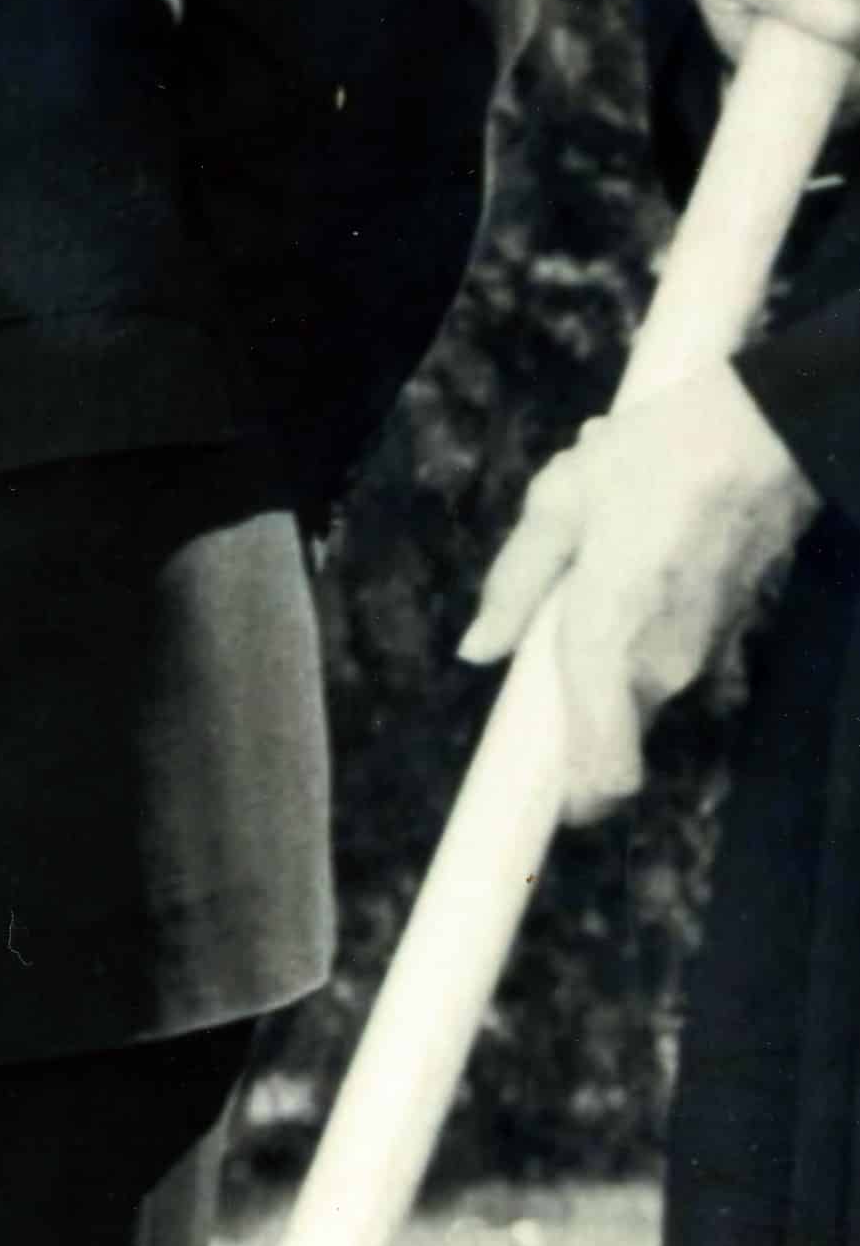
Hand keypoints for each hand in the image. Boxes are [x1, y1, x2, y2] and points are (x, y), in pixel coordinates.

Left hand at [460, 366, 816, 816]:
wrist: (768, 429)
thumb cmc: (655, 458)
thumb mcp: (558, 504)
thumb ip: (513, 586)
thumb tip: (477, 651)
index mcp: (604, 639)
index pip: (602, 770)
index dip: (575, 804)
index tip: (547, 815)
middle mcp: (657, 665)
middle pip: (602, 729)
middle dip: (571, 692)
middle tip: (552, 618)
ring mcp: (698, 654)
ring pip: (631, 690)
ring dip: (607, 649)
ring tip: (606, 559)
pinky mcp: (724, 634)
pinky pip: (660, 655)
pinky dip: (641, 625)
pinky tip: (644, 551)